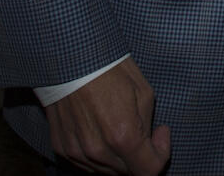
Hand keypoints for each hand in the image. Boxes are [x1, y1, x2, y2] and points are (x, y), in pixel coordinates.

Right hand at [44, 58, 170, 173]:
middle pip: (127, 172)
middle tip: (142, 128)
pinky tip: (100, 129)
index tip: (160, 133)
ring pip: (106, 170)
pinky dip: (98, 153)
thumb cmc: (110, 69)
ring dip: (118, 156)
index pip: (149, 171)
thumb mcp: (144, 93)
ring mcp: (77, 152)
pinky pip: (86, 162)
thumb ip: (147, 126)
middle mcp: (98, 151)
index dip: (161, 154)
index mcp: (123, 136)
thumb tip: (147, 142)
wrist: (71, 59)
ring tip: (118, 126)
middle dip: (139, 154)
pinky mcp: (62, 148)